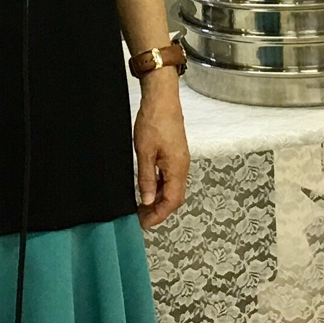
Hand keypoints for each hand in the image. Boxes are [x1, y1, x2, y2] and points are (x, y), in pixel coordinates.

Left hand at [133, 75, 188, 229]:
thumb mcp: (144, 152)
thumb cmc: (153, 122)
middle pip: (175, 197)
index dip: (158, 215)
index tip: (144, 223)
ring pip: (172, 188)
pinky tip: (147, 187)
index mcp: (177, 169)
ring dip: (159, 199)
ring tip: (141, 206)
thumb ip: (146, 178)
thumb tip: (146, 201)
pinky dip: (160, 187)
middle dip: (159, 210)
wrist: (162, 98)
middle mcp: (182, 167)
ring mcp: (180, 160)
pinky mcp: (176, 154)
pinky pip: (170, 177)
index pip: (171, 201)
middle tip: (141, 218)